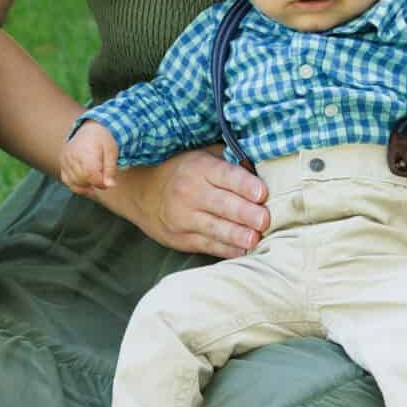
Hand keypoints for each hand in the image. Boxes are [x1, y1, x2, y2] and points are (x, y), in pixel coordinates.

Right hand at [60, 121, 119, 193]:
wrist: (90, 129)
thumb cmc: (102, 140)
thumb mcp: (112, 152)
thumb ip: (110, 170)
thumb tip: (109, 186)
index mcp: (86, 151)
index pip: (91, 175)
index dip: (100, 182)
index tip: (107, 181)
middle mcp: (73, 155)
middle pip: (82, 179)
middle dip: (93, 183)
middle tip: (102, 178)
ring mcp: (65, 159)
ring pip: (73, 181)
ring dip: (85, 185)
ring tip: (94, 178)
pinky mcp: (62, 162)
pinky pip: (66, 179)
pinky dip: (76, 184)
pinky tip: (85, 183)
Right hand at [109, 147, 269, 259]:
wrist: (142, 194)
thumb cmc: (182, 172)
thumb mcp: (202, 155)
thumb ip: (230, 160)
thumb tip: (262, 167)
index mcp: (199, 168)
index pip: (225, 176)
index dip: (244, 185)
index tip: (263, 193)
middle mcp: (189, 192)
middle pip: (222, 204)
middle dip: (245, 213)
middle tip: (265, 219)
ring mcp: (183, 218)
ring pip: (215, 228)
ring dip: (237, 235)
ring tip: (255, 239)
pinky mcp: (182, 239)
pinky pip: (208, 246)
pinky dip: (227, 250)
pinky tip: (243, 251)